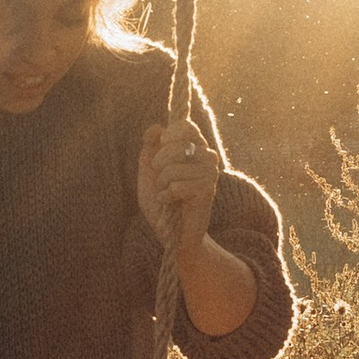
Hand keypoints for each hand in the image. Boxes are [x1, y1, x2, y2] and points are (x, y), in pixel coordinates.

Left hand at [138, 119, 219, 261]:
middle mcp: (207, 157)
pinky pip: (177, 186)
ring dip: (162, 183)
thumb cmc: (161, 199)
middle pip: (176, 145)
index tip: (161, 145)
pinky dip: (166, 196)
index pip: (185, 126)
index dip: (168, 135)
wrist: (171, 232)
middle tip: (160, 177)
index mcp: (195, 147)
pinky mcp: (207, 192)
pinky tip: (170, 202)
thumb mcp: (148, 169)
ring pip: (173, 168)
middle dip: (158, 163)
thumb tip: (156, 127)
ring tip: (167, 193)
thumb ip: (150, 146)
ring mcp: (210, 174)